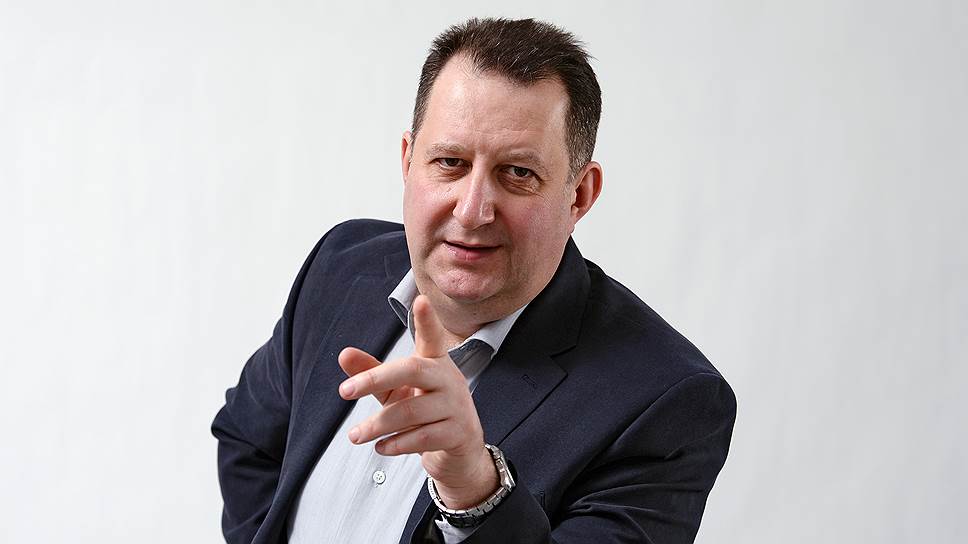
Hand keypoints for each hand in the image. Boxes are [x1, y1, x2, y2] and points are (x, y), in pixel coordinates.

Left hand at [337, 295, 498, 508]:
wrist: (458, 449)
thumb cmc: (424, 411)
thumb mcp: (396, 391)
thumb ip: (372, 374)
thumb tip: (343, 354)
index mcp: (434, 361)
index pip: (431, 337)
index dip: (426, 320)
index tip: (420, 300)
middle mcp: (448, 378)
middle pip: (412, 370)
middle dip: (375, 379)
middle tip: (344, 391)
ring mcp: (456, 405)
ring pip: (411, 411)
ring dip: (377, 425)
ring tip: (355, 435)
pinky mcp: (457, 432)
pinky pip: (422, 437)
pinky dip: (396, 444)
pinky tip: (380, 447)